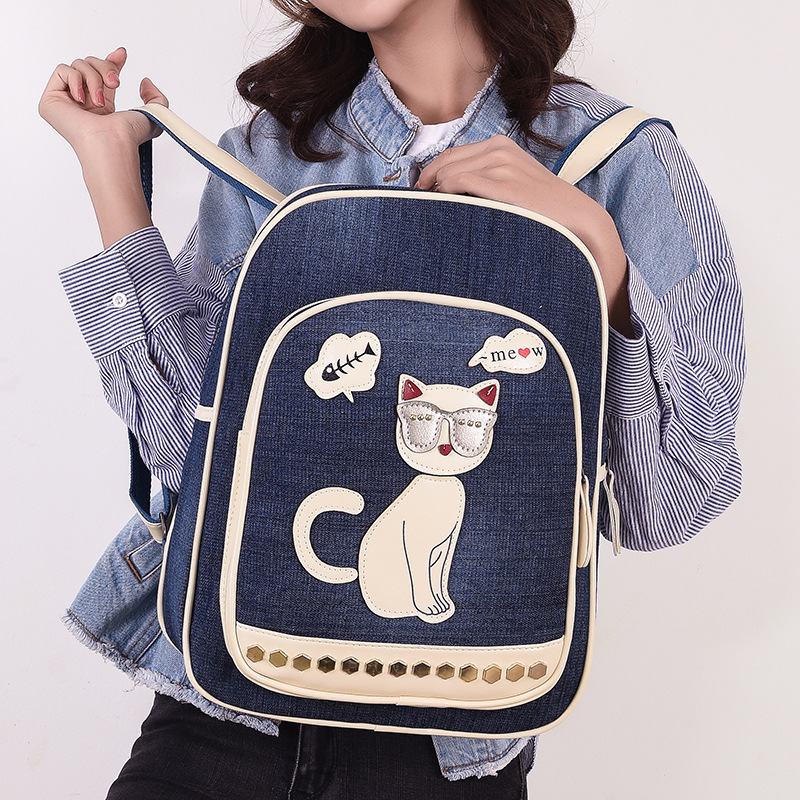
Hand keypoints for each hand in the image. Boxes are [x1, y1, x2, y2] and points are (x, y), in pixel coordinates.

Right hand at [38, 47, 167, 157]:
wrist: (112, 142)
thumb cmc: (129, 135)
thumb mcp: (154, 114)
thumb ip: (157, 98)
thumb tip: (145, 82)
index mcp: (103, 104)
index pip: (101, 74)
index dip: (110, 62)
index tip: (122, 54)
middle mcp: (84, 102)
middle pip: (90, 63)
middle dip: (106, 69)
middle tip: (115, 84)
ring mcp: (66, 102)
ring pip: (78, 65)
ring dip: (94, 78)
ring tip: (100, 101)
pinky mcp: (51, 101)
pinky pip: (62, 70)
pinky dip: (75, 79)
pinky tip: (82, 100)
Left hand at [416, 136, 633, 333]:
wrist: (575, 219)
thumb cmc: (541, 210)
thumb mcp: (512, 184)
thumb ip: (485, 180)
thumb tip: (449, 191)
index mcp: (498, 145)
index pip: (451, 154)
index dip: (430, 172)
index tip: (420, 191)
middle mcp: (498, 149)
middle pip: (444, 160)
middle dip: (426, 180)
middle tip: (416, 202)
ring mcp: (500, 164)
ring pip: (449, 171)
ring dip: (435, 191)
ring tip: (428, 211)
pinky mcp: (502, 182)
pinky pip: (460, 182)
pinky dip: (446, 194)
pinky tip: (444, 209)